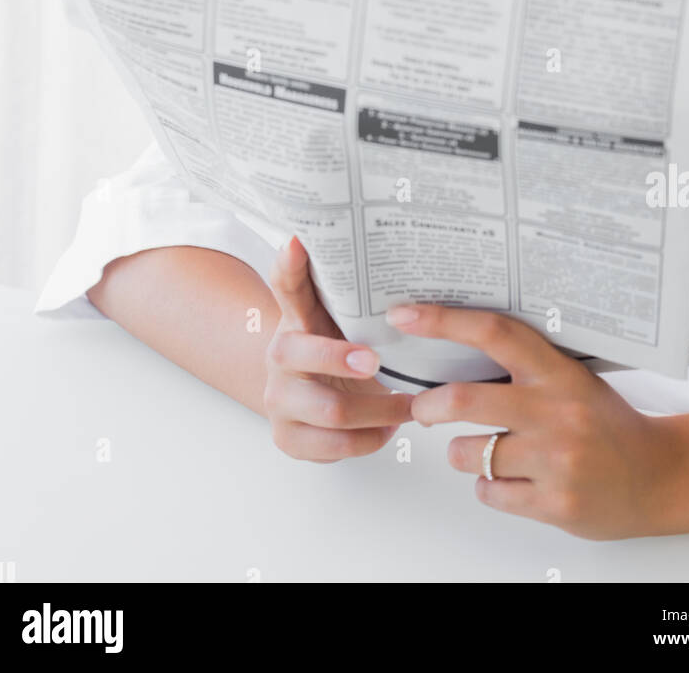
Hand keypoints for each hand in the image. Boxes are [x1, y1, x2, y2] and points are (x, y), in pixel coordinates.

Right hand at [263, 237, 411, 461]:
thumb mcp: (343, 318)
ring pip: (331, 410)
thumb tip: (369, 246)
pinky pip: (336, 446)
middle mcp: (278, 356)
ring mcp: (279, 400)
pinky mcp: (289, 439)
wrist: (306, 398)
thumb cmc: (339, 350)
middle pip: (299, 354)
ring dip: (379, 409)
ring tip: (410, 405)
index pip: (286, 285)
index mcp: (295, 318)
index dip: (290, 264)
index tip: (298, 242)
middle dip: (340, 359)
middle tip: (377, 361)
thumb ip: (351, 292)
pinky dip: (371, 439)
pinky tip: (389, 428)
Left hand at [386, 303, 676, 537]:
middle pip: (466, 399)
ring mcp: (555, 460)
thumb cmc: (608, 425)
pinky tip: (513, 480)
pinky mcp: (554, 503)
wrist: (659, 477)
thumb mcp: (572, 380)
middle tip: (424, 409)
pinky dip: (490, 487)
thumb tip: (460, 349)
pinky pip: (491, 492)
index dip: (443, 321)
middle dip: (430, 406)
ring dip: (462, 454)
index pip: (494, 333)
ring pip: (469, 453)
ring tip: (485, 451)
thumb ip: (526, 367)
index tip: (405, 316)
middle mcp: (555, 412)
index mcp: (558, 373)